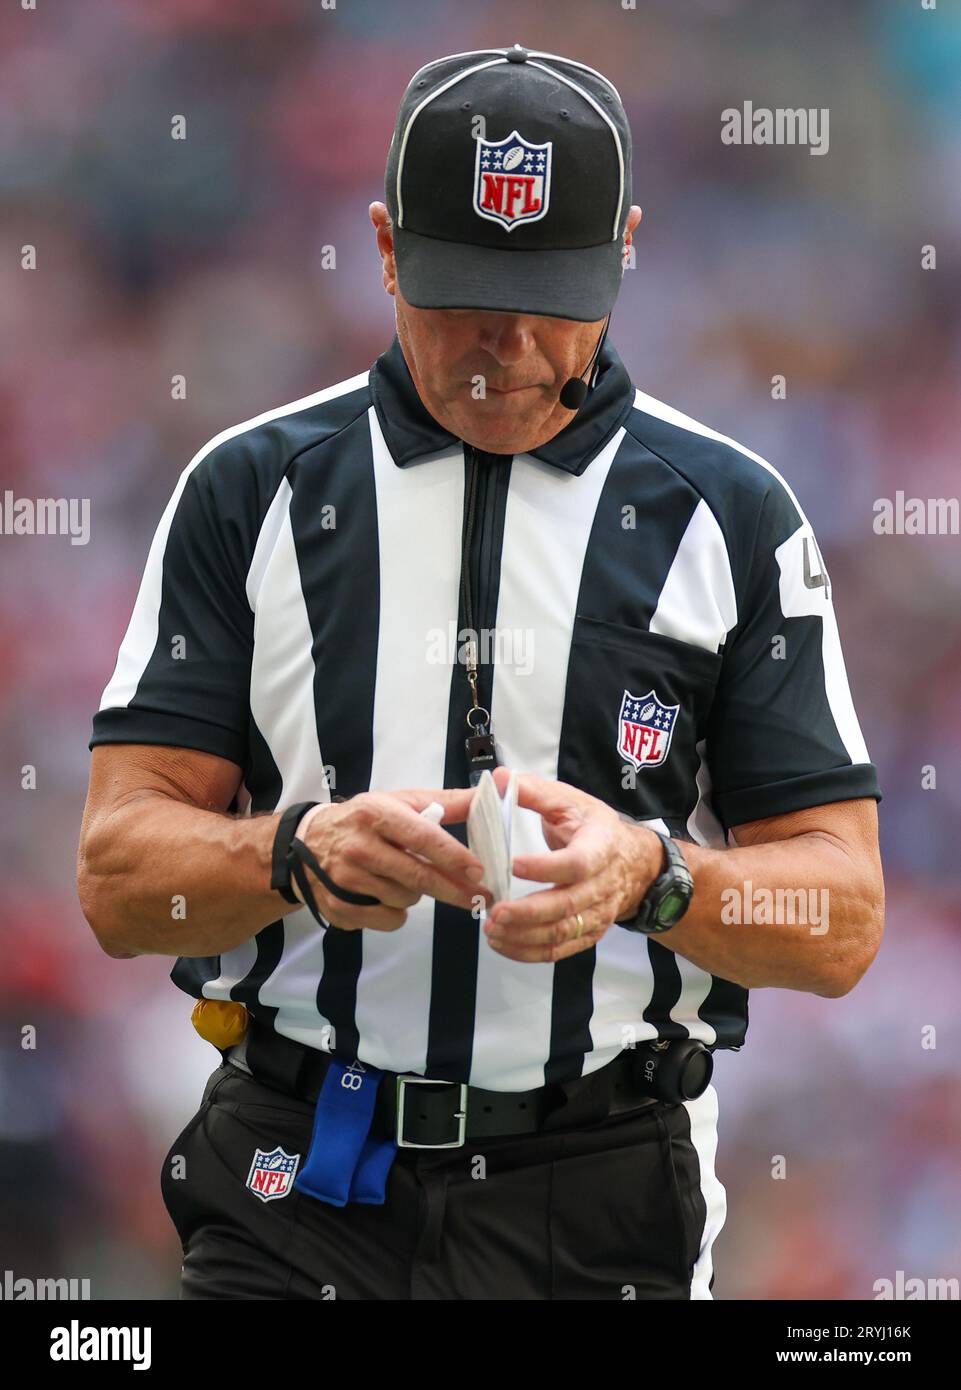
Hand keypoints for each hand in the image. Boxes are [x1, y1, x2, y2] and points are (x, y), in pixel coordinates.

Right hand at [302, 787, 490, 931]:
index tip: (479, 871)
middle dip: (454, 890)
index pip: (422, 837)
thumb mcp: (400, 801)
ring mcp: (346, 879)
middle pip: (418, 876)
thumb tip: (492, 791)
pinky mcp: (340, 906)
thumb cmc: (364, 820)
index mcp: (376, 813)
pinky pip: (388, 919)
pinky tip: (388, 896)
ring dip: (419, 895)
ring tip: (407, 879)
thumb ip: (446, 802)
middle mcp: (359, 846)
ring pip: (406, 899)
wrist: (306, 844)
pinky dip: (397, 913)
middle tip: (481, 897)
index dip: (454, 856)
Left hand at [483, 768, 662, 962]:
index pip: (577, 863)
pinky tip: (503, 944)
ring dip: (525, 936)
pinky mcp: (589, 933)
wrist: (632, 861)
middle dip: (529, 912)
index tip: (513, 865)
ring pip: (563, 932)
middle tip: (495, 912)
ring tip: (492, 929)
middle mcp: (602, 884)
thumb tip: (501, 780)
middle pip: (568, 905)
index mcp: (600, 846)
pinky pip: (561, 950)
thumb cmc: (593, 828)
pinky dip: (530, 952)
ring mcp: (597, 913)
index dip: (546, 867)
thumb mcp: (569, 801)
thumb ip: (535, 792)